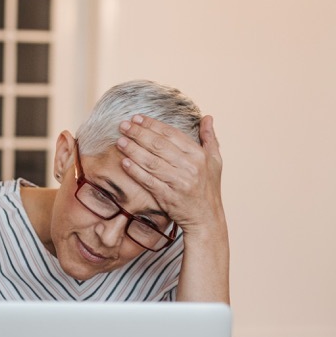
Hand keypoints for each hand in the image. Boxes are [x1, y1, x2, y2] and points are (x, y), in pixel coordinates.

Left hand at [116, 114, 225, 235]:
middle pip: (159, 145)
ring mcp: (179, 182)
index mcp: (199, 155)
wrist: (206, 218)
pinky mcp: (169, 197)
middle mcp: (190, 167)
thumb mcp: (215, 161)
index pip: (172, 134)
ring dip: (133, 150)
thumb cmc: (209, 188)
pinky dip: (136, 171)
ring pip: (151, 162)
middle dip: (138, 133)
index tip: (137, 118)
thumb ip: (210, 138)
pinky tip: (124, 162)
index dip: (152, 125)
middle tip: (123, 126)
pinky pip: (149, 181)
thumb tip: (207, 117)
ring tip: (120, 141)